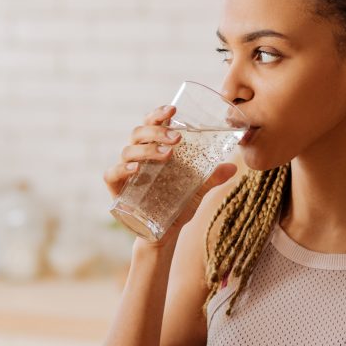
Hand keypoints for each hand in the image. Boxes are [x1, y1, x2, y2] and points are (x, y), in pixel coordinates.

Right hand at [104, 106, 238, 246]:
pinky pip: (112, 174)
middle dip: (156, 130)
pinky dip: (123, 169)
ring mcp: (125, 173)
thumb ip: (211, 179)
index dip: (158, 114)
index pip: (152, 124)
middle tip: (176, 138)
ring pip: (128, 150)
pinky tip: (137, 169)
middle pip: (138, 132)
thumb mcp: (196, 192)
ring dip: (147, 149)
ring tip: (167, 155)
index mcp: (154, 150)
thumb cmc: (176, 207)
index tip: (173, 109)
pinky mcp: (117, 190)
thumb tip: (233, 167)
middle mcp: (137, 157)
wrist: (163, 236)